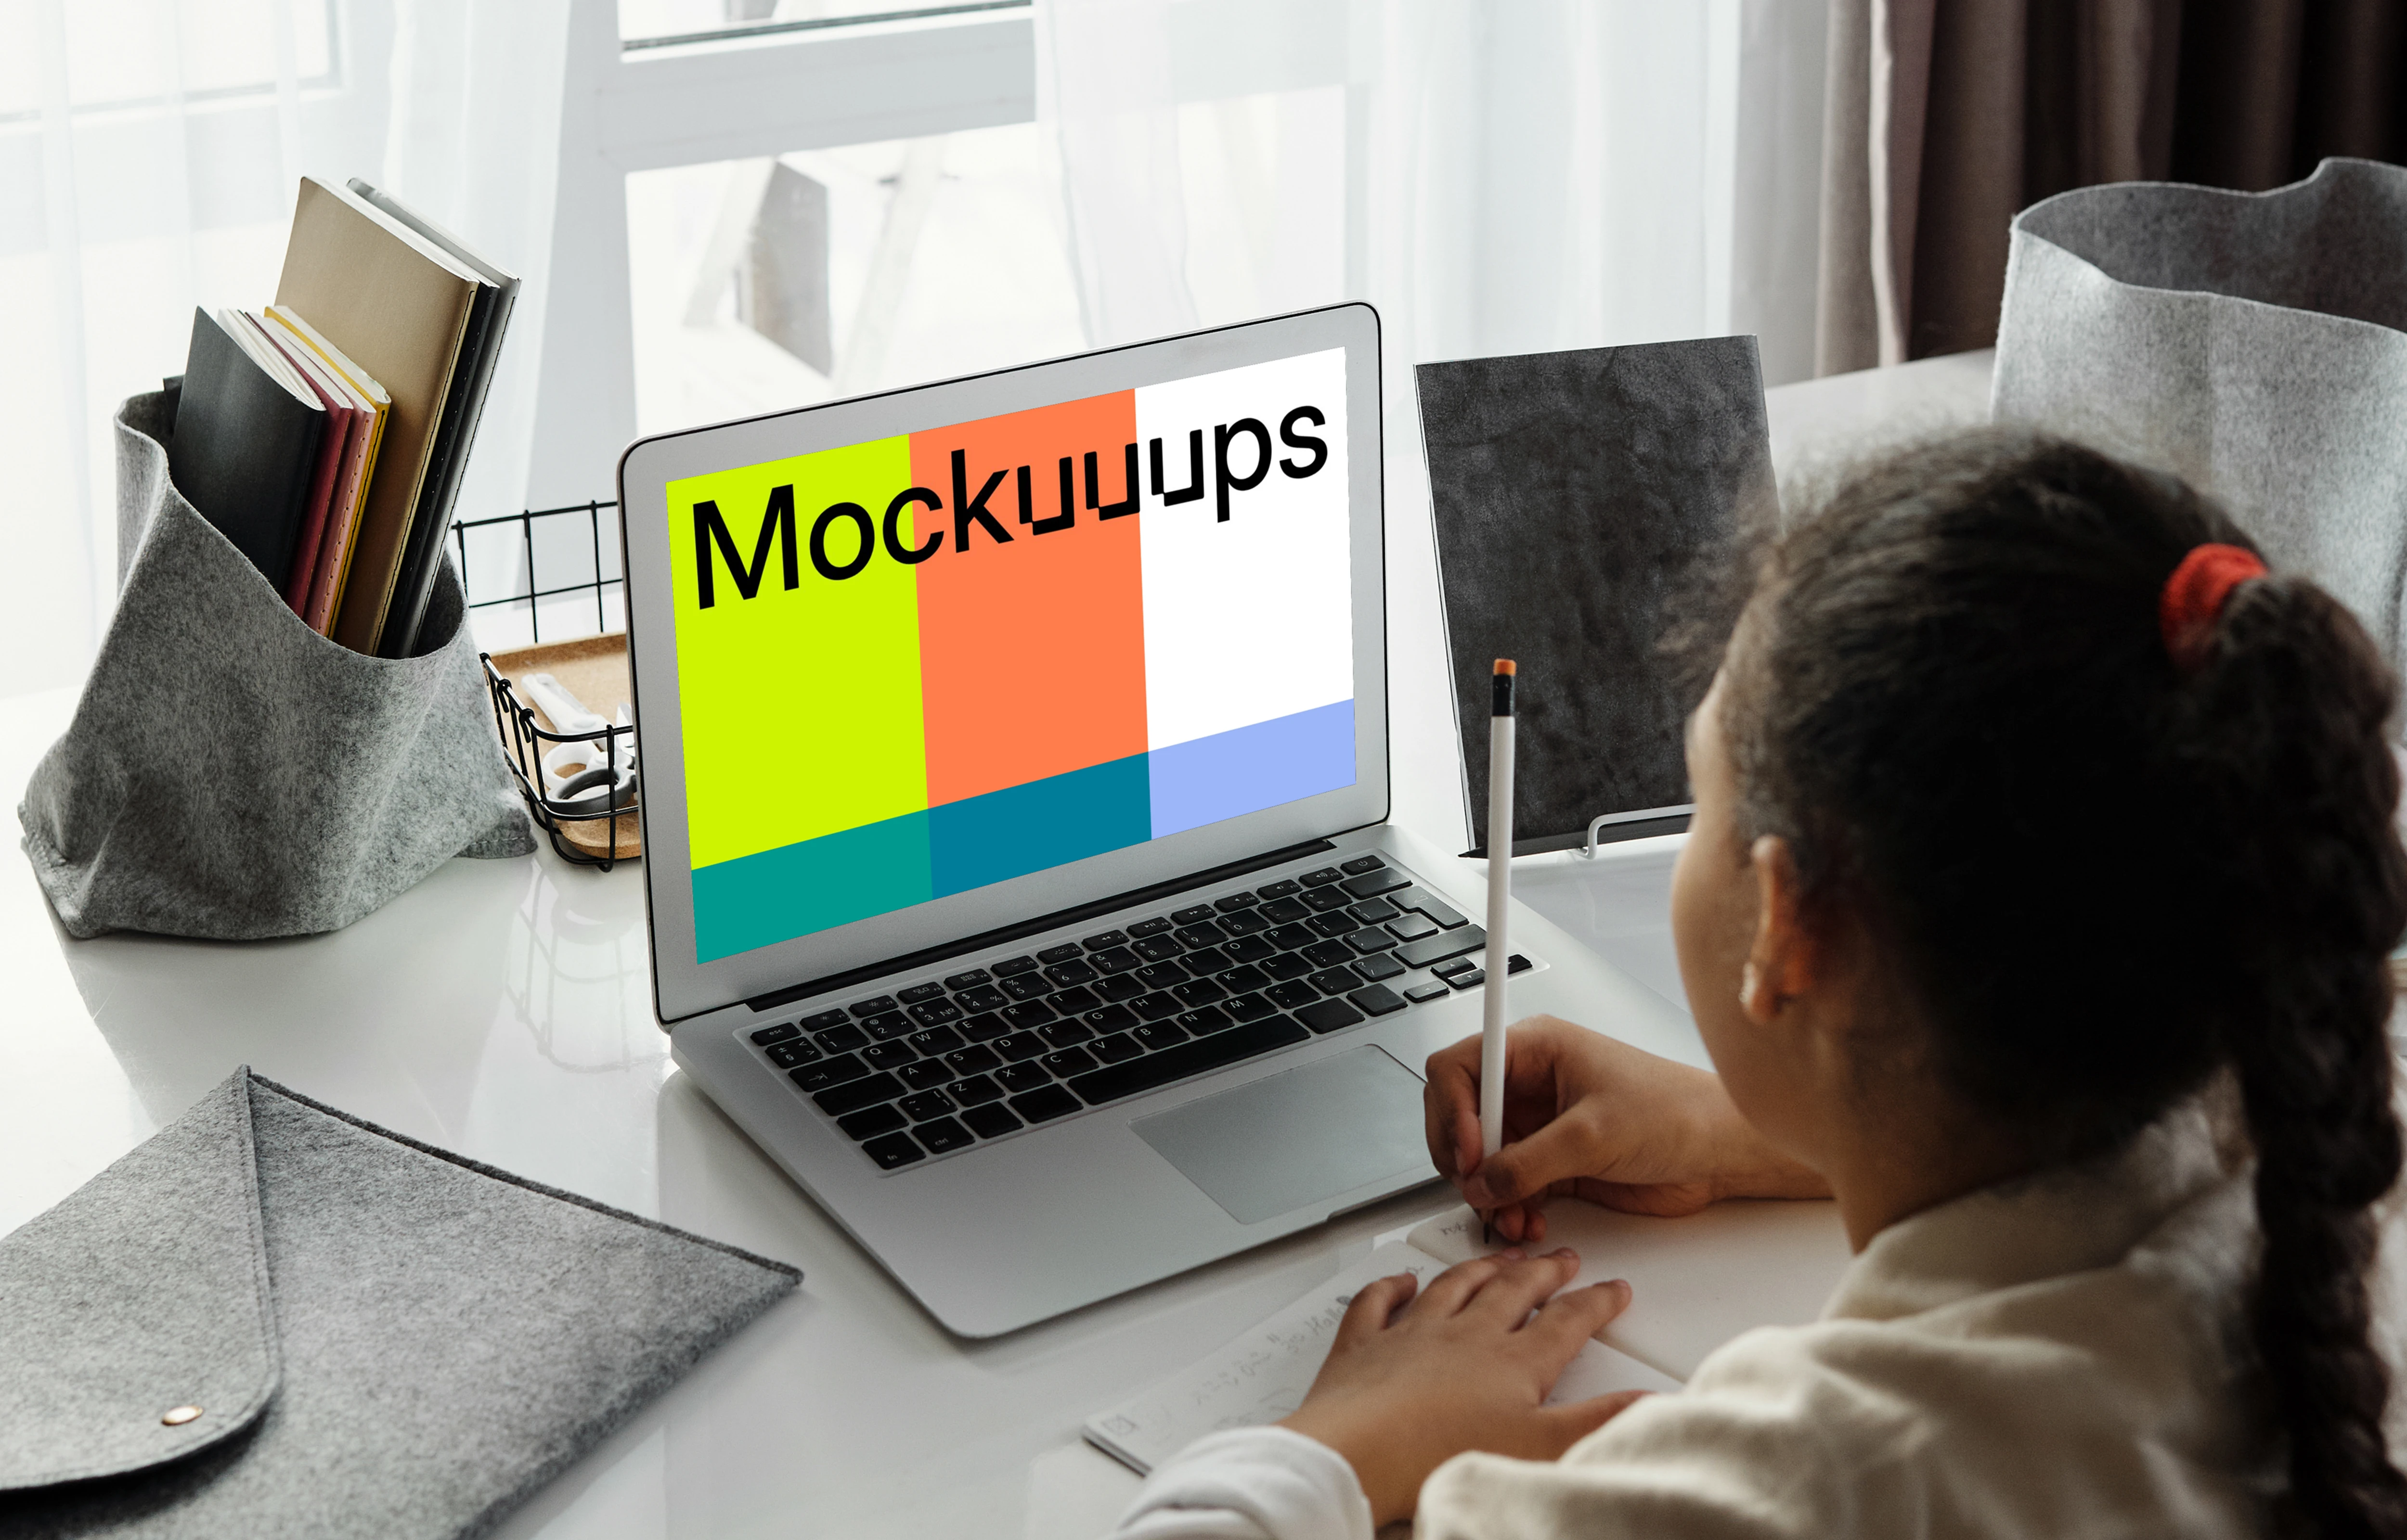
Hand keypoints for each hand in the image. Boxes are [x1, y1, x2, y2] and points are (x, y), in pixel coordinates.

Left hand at [1280, 1251, 1640, 1527]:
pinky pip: (1378, 1303)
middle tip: (1564, 1258)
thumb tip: (1648, 1403)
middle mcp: (1464, 1335)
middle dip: (1544, 1272)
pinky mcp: (1364, 1347)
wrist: (1361, 1456)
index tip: (1614, 1290)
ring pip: (1454, 1286)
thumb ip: (1597, 1422)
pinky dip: (1390, 1286)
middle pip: (1513, 1292)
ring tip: (1501, 1257)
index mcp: (1511, 1362)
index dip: (1596, 1304)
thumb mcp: (1541, 1449)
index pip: (1566, 1323)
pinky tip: (1400, 1279)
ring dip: (1481, 1268)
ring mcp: (1411, 1334)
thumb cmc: (1443, 1456)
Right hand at [1425, 1016, 1829, 1243]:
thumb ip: (1528, 1162)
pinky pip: (1509, 1185)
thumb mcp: (1594, 1135)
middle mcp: (1530, 1083)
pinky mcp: (1553, 1161)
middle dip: (1465, 1159)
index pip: (1459, 1068)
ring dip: (1487, 1192)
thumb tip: (1482, 1184)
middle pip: (1460, 1115)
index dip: (1452, 1112)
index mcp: (1535, 1049)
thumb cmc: (1676, 1113)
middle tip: (1480, 1189)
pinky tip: (1527, 1219)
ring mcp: (1540, 1124)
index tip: (1470, 1153)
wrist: (1721, 1151)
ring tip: (1509, 1215)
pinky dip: (1509, 1207)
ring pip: (1482, 1158)